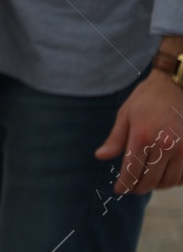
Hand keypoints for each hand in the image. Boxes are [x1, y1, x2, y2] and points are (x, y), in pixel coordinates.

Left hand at [96, 71, 182, 194]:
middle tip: (131, 188)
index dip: (124, 185)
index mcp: (142, 136)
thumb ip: (115, 139)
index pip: (131, 171)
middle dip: (138, 188)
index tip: (119, 190)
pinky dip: (173, 180)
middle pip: (150, 180)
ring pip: (168, 182)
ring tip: (146, 181)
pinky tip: (164, 175)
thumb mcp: (125, 114)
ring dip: (156, 185)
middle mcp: (163, 146)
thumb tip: (100, 157)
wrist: (175, 86)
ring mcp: (182, 149)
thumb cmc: (147, 99)